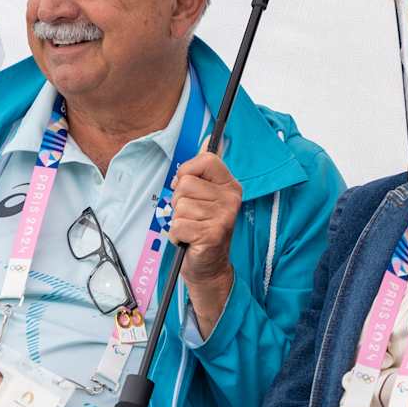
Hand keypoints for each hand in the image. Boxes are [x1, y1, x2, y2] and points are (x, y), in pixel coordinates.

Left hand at [169, 151, 241, 337]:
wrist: (209, 267)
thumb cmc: (201, 228)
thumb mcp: (204, 196)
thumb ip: (203, 170)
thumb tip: (208, 138)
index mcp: (230, 185)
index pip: (206, 160)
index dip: (187, 172)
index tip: (187, 188)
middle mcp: (231, 199)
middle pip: (185, 184)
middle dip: (179, 202)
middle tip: (191, 216)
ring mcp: (223, 217)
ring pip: (179, 206)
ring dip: (178, 220)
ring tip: (191, 229)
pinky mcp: (212, 234)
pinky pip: (177, 225)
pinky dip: (176, 235)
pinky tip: (188, 240)